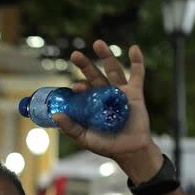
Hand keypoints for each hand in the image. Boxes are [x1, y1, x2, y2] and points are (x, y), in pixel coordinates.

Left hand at [53, 40, 156, 179]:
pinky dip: (137, 61)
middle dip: (85, 65)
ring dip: (106, 56)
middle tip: (74, 55)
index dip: (78, 86)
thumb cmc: (106, 145)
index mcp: (91, 103)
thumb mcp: (84, 138)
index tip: (75, 87)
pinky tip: (133, 48)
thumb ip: (71, 127)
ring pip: (113, 70)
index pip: (82, 90)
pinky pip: (138, 74)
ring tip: (97, 43)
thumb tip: (56, 115)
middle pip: (94, 75)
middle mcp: (104, 94)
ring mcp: (120, 92)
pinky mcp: (135, 93)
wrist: (130, 151)